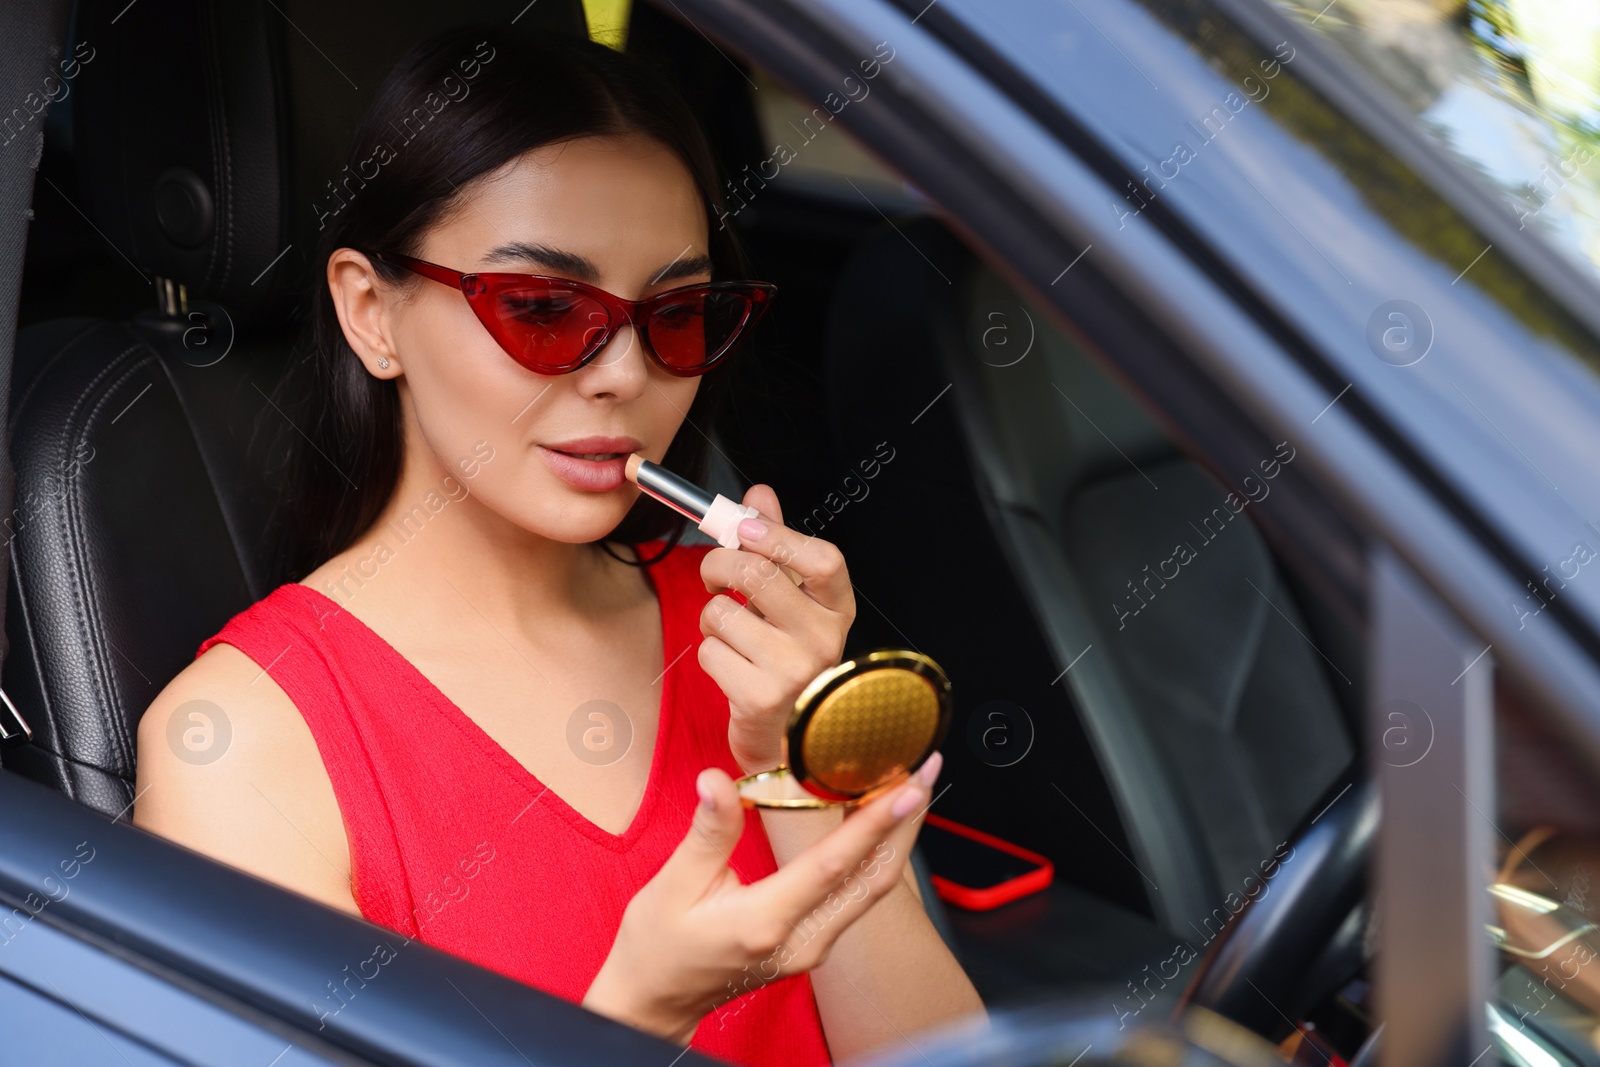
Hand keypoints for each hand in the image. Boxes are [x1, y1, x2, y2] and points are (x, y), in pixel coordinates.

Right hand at [581, 761, 937, 1043]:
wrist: (656, 1001)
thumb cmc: (658, 945)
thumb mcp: (672, 884)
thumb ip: (707, 832)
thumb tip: (716, 781)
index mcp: (767, 921)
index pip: (834, 865)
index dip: (876, 823)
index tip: (909, 787)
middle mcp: (802, 940)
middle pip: (872, 878)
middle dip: (906, 822)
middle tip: (926, 770)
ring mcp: (813, 947)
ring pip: (870, 888)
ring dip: (895, 837)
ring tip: (910, 785)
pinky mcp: (813, 944)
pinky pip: (857, 895)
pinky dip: (873, 854)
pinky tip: (877, 822)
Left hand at [698, 484, 855, 774]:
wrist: (784, 738)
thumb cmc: (785, 660)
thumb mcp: (789, 602)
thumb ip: (776, 547)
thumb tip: (759, 494)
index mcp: (838, 610)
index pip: (824, 560)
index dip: (780, 535)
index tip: (745, 526)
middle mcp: (825, 640)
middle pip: (759, 574)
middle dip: (720, 564)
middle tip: (714, 574)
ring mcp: (796, 671)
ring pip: (723, 612)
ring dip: (713, 620)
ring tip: (734, 637)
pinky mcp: (761, 698)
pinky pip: (710, 650)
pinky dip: (710, 653)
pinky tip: (731, 668)